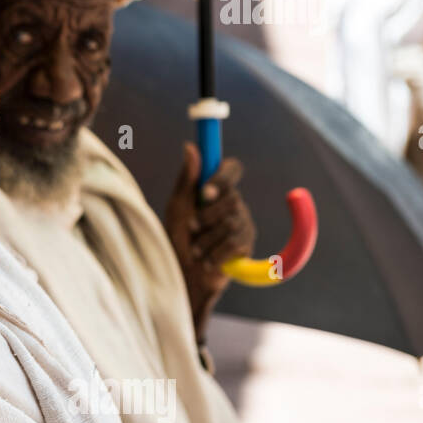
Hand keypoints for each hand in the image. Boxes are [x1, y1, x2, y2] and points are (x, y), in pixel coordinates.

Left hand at [165, 142, 256, 338]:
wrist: (183, 276)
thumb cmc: (176, 239)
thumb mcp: (176, 208)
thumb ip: (186, 179)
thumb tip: (189, 146)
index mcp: (216, 190)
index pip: (232, 168)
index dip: (223, 177)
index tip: (205, 192)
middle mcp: (233, 203)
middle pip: (232, 198)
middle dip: (206, 217)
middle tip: (191, 229)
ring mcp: (243, 223)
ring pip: (232, 223)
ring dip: (206, 240)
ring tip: (195, 250)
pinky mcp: (247, 245)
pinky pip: (236, 243)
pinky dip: (215, 254)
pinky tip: (207, 260)